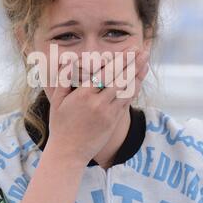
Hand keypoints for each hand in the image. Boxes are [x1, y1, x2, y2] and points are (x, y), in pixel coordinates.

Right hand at [46, 47, 148, 166]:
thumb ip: (63, 81)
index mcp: (83, 95)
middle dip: (132, 62)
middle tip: (142, 49)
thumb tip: (69, 62)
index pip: (105, 72)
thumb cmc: (60, 126)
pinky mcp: (113, 121)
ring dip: (138, 73)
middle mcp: (98, 103)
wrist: (68, 153)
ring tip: (146, 60)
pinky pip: (127, 102)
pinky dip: (134, 89)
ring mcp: (108, 113)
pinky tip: (139, 79)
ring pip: (126, 89)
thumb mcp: (56, 102)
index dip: (118, 59)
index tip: (127, 49)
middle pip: (119, 78)